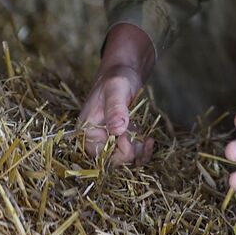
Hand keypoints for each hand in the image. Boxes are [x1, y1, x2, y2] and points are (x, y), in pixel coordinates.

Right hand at [77, 24, 157, 165]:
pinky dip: (142, 152)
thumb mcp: (116, 89)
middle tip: (142, 138)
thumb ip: (115, 108)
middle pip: (113, 162)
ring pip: (124, 161)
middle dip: (131, 154)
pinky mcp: (119, 139)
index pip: (101, 156)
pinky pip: (130, 155)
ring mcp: (107, 140)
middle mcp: (95, 139)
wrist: (122, 72)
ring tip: (148, 140)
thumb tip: (117, 130)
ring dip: (139, 155)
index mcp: (87, 131)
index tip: (128, 133)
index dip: (119, 151)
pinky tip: (149, 140)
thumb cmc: (116, 78)